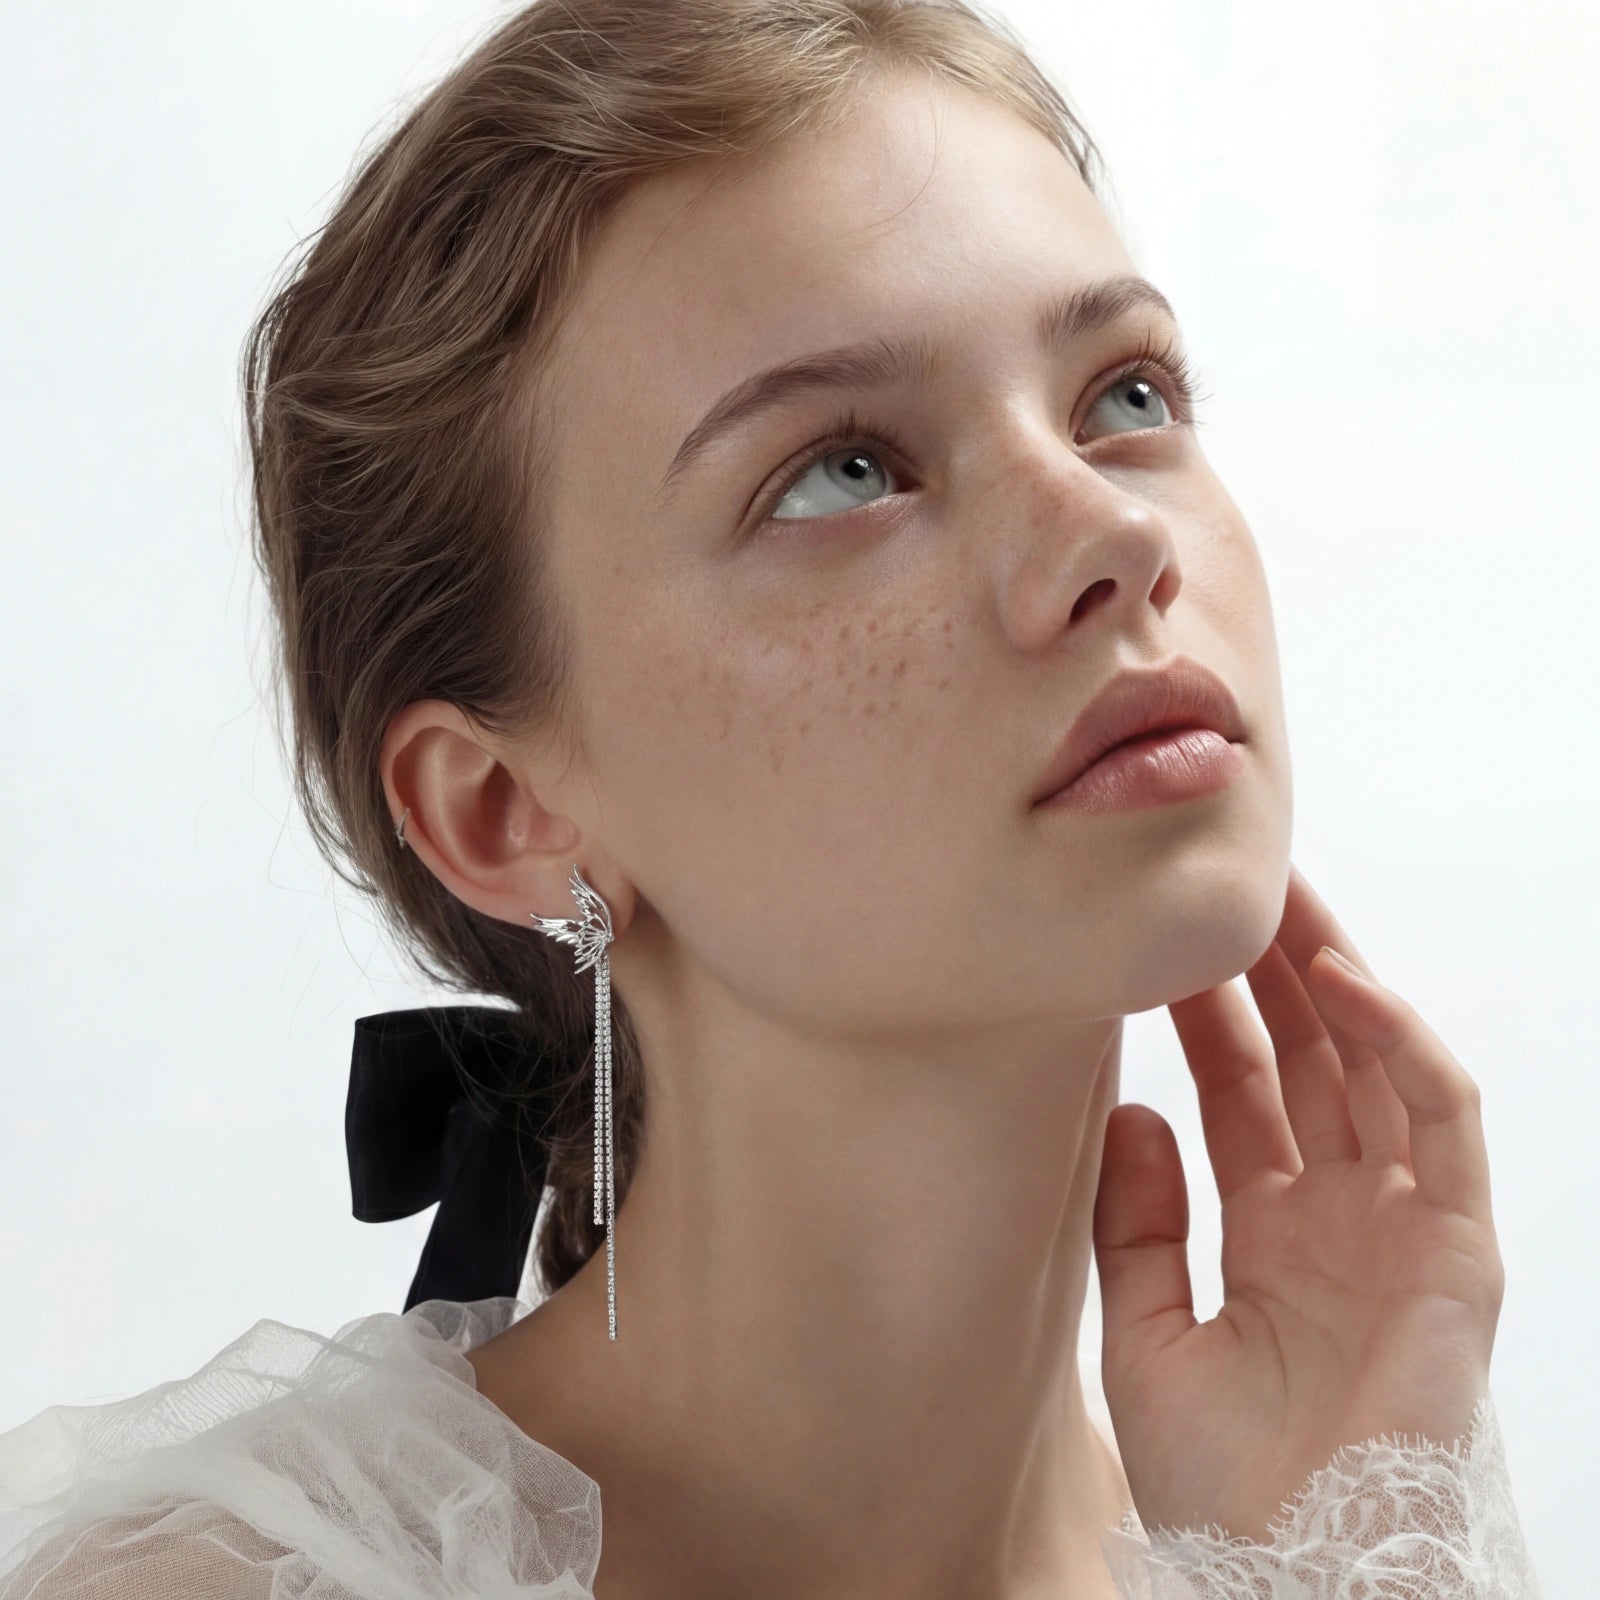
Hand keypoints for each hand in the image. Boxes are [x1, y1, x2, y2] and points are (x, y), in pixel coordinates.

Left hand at [1091, 861, 1505, 1543]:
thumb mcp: (1144, 1333)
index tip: (1162, 941)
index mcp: (1268, 1236)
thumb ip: (1137, 1222)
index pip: (1242, 1092)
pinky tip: (1342, 981)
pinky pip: (1440, 1121)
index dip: (1208, 1013)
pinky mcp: (1458, 1251)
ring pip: (1375, 1067)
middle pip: (1311, 1062)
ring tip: (1278, 895)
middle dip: (1271, 973)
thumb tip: (1132, 1108)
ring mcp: (1402, 1228)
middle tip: (1228, 883)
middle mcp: (1338, 1218)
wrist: (1287, 1578)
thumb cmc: (1218, 1488)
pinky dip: (1401, 1044)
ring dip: (1333, 979)